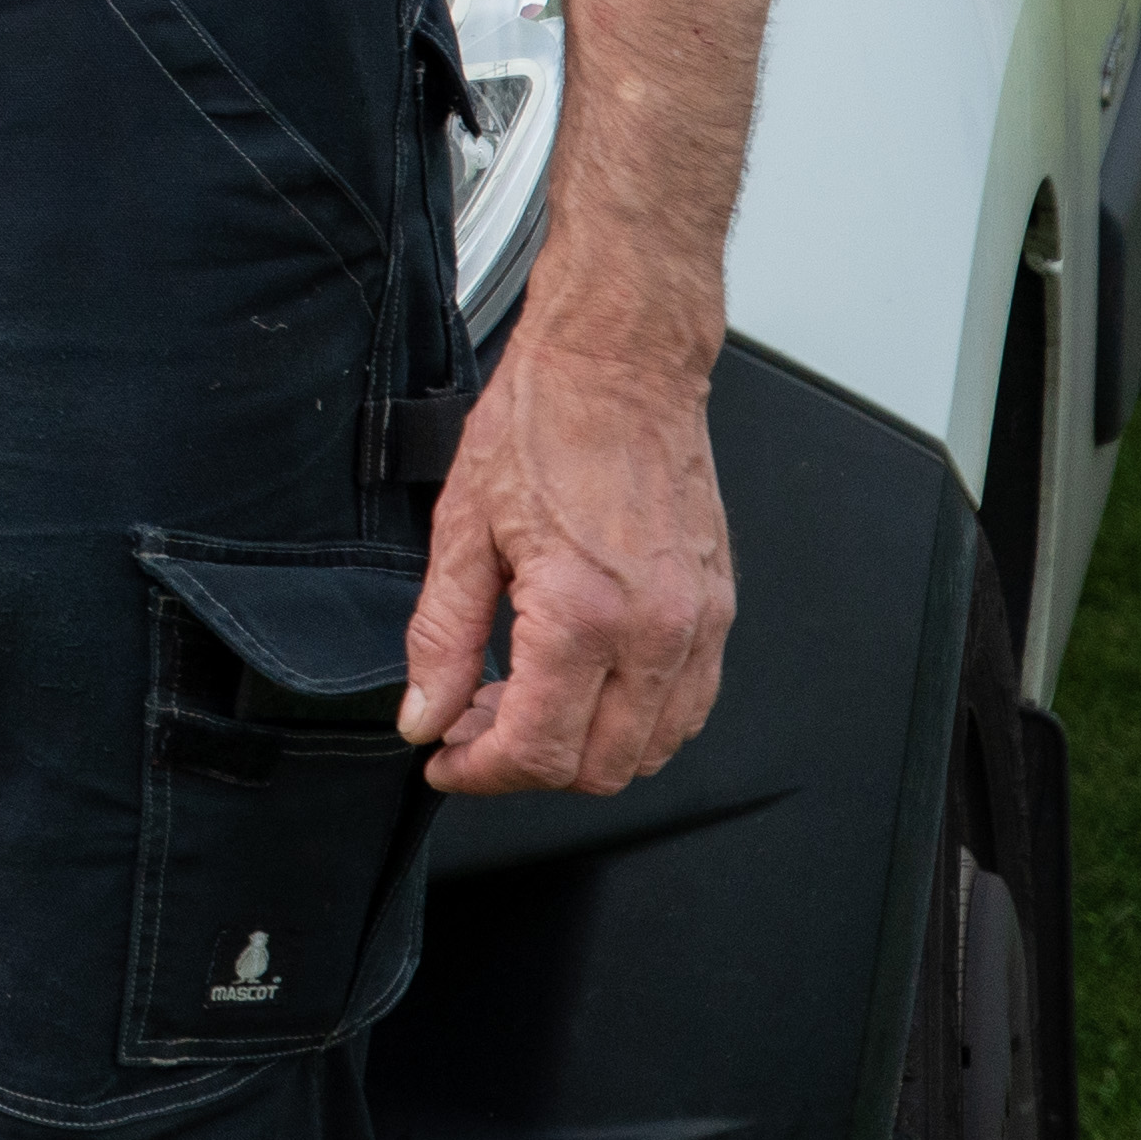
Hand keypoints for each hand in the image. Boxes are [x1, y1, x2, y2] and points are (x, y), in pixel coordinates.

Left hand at [402, 312, 733, 792]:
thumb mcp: (462, 530)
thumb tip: (425, 713)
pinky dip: (634, 722)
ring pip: (650, 750)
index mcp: (585, 614)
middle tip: (470, 730)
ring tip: (519, 705)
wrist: (619, 365)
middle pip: (599, 768)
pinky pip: (686, 706)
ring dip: (582, 750)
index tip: (444, 761)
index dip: (481, 774)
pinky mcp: (716, 611)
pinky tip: (580, 687)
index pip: (539, 751)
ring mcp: (697, 625)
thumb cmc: (544, 423)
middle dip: (525, 768)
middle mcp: (655, 631)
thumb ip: (441, 638)